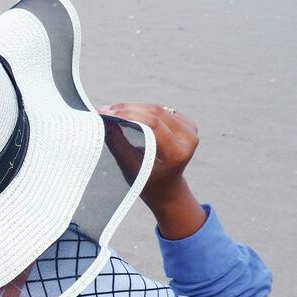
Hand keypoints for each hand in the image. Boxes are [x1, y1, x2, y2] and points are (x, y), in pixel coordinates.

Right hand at [98, 103, 206, 239]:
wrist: (167, 188)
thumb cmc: (146, 182)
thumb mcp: (130, 167)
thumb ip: (118, 144)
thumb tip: (106, 121)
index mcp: (177, 153)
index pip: (153, 125)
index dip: (129, 115)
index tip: (107, 113)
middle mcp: (189, 138)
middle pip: (156, 113)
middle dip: (128, 109)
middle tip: (105, 110)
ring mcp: (190, 129)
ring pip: (157, 109)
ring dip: (133, 108)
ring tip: (112, 111)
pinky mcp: (186, 123)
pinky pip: (161, 111)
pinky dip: (141, 110)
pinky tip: (126, 113)